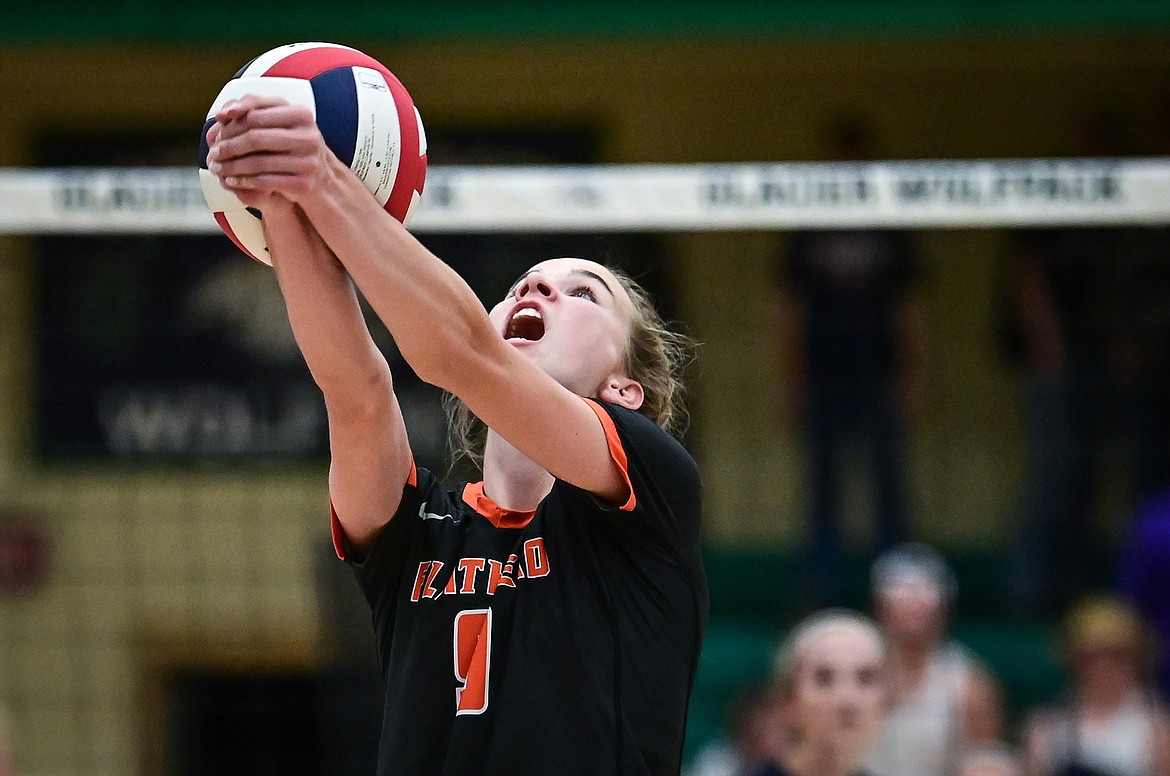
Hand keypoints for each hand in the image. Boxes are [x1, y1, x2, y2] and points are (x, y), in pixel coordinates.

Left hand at [204, 95, 331, 208]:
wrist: (323, 178)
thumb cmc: (292, 146)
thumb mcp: (281, 122)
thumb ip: (254, 110)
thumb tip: (223, 114)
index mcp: (301, 114)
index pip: (257, 112)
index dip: (233, 119)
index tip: (218, 125)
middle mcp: (308, 136)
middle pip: (255, 137)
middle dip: (229, 145)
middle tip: (213, 153)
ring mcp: (308, 161)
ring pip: (258, 162)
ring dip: (232, 166)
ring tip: (217, 169)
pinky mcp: (305, 183)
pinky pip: (266, 181)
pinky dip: (244, 181)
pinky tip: (231, 181)